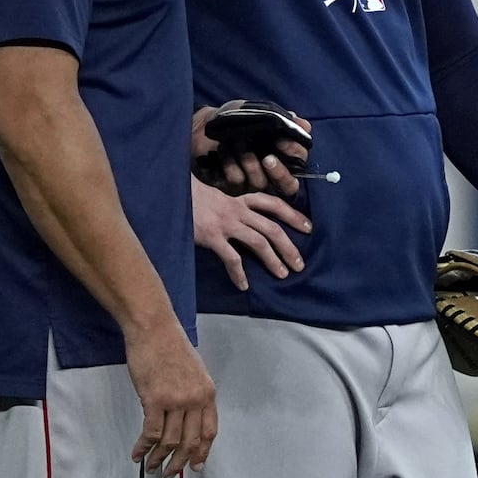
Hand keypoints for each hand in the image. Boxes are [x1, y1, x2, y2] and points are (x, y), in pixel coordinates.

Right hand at [124, 317, 216, 476]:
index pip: (210, 432)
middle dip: (180, 462)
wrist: (154, 330)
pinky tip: (137, 454)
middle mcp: (196, 400)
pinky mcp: (154, 400)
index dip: (202, 452)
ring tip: (151, 467)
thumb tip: (186, 417)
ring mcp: (176, 401)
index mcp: (208, 394)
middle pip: (191, 441)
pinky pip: (151, 433)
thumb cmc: (170, 347)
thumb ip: (193, 396)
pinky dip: (143, 447)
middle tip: (171, 474)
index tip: (196, 466)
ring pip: (170, 441)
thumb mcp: (194, 373)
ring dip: (159, 458)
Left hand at [191, 102, 310, 197]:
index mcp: (281, 155)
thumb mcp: (257, 112)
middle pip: (289, 186)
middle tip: (268, 159)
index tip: (282, 141)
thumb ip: (282, 119)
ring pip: (260, 183)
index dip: (295, 154)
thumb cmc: (231, 118)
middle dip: (280, 173)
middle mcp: (270, 173)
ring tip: (235, 143)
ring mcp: (251, 182)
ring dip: (248, 161)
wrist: (200, 124)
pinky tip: (221, 151)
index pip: (300, 163)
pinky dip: (229, 163)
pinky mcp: (231, 187)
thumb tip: (304, 125)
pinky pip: (236, 181)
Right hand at [193, 177, 308, 290]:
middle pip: (272, 229)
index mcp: (241, 200)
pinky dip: (239, 273)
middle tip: (300, 264)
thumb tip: (249, 222)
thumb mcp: (218, 197)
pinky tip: (244, 285)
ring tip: (282, 274)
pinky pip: (231, 258)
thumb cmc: (192, 198)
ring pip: (258, 243)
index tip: (308, 227)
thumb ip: (234, 208)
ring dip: (273, 260)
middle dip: (289, 248)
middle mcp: (238, 210)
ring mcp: (226, 223)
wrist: (168, 192)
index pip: (274, 204)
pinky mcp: (212, 236)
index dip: (293, 215)